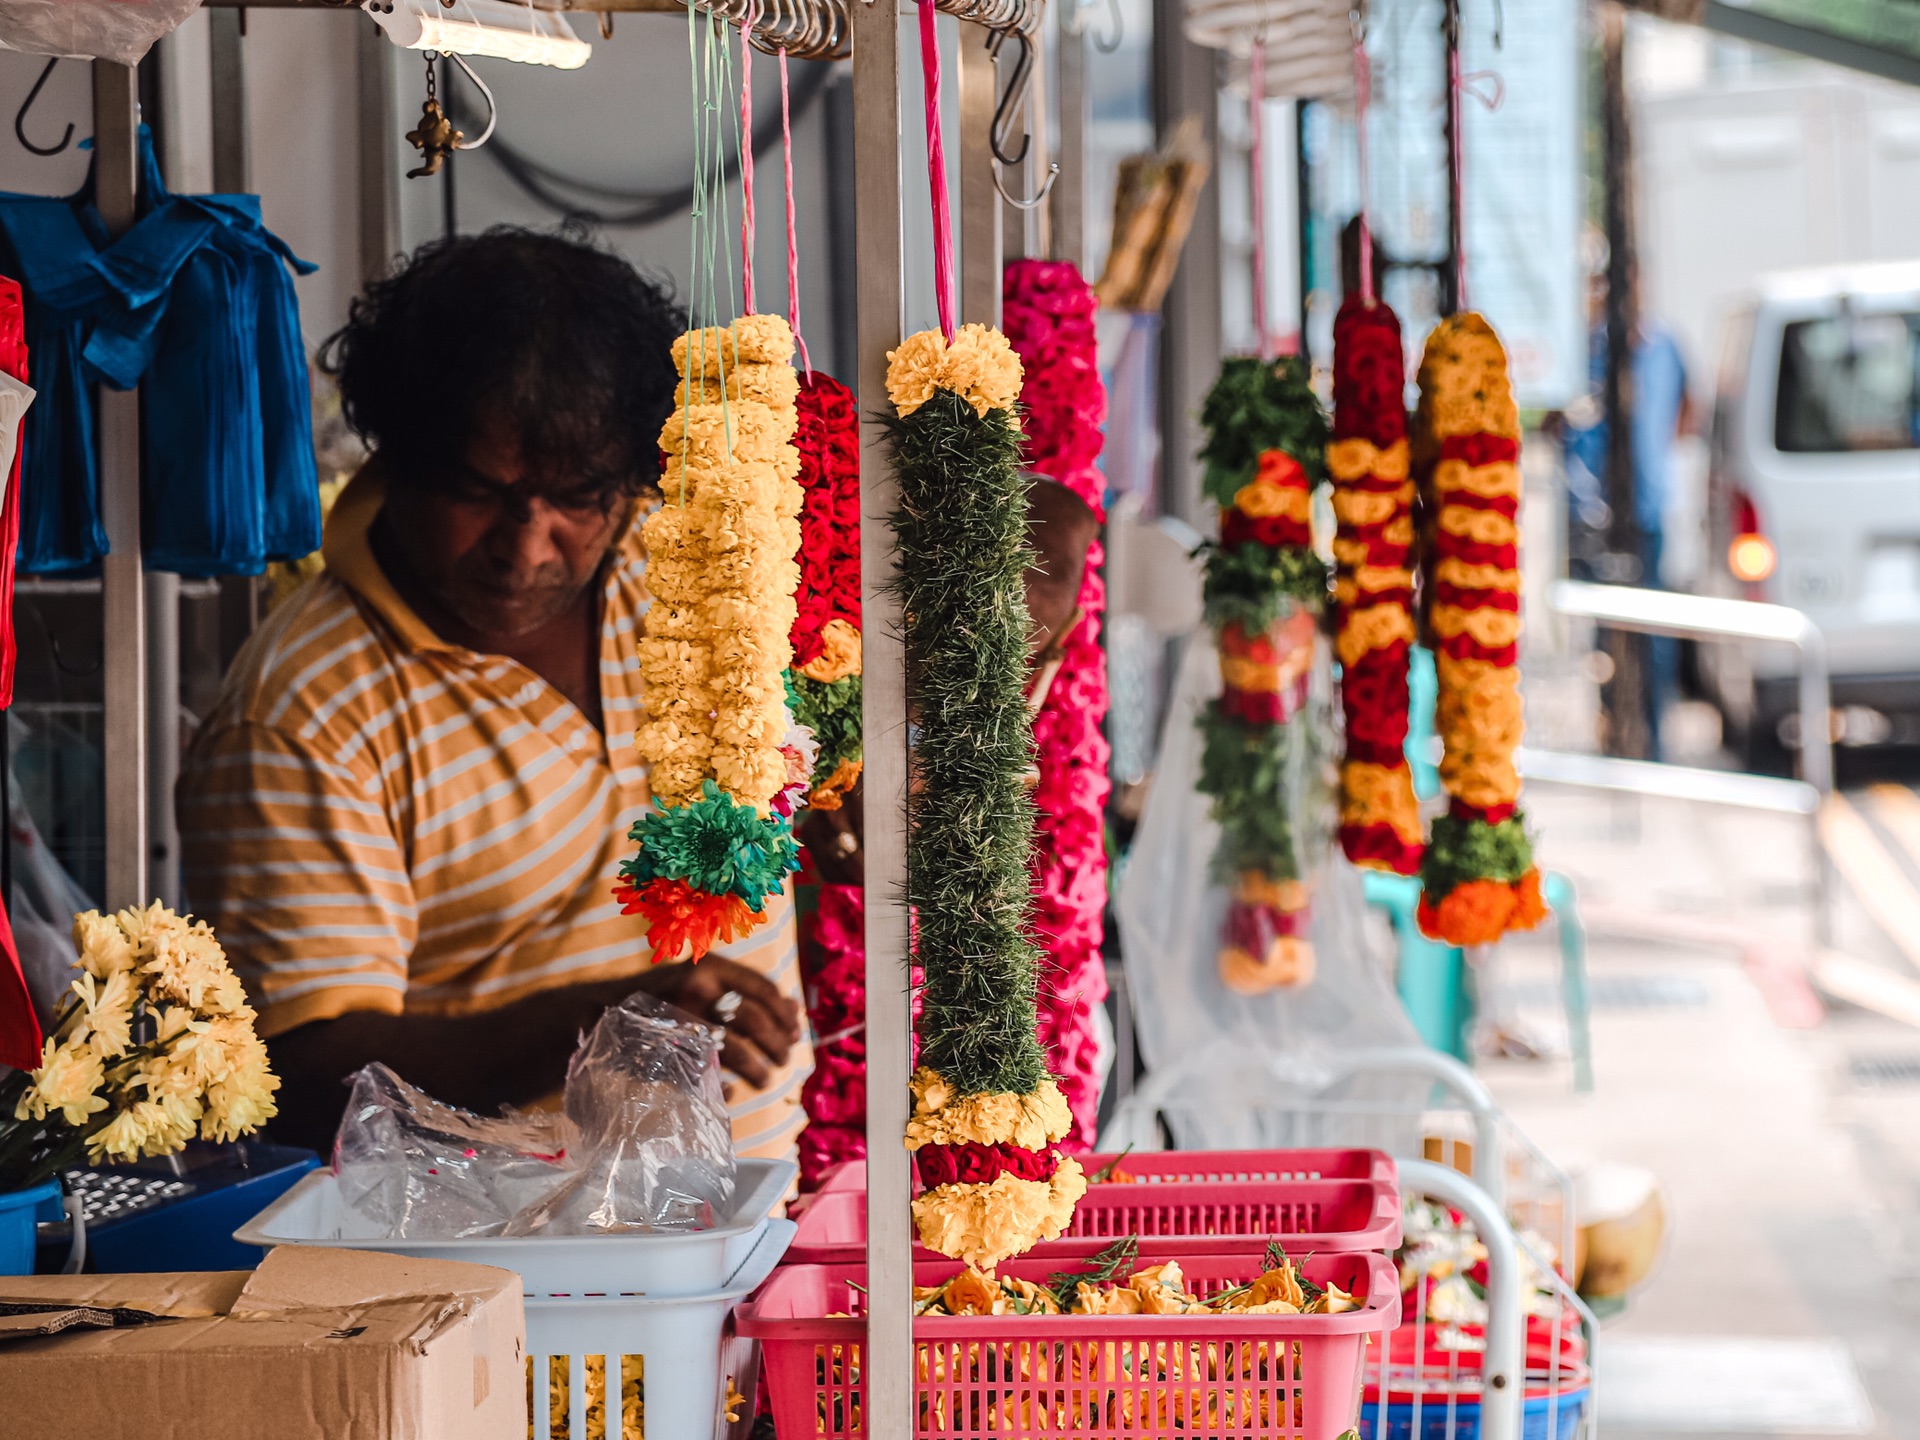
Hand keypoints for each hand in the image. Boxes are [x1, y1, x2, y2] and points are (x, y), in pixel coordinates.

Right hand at [634, 956, 801, 1087]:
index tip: (795, 1033)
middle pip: (751, 1018)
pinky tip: (732, 1091)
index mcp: (711, 966)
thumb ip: (746, 990)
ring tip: (766, 1080)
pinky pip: (704, 1073)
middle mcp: (696, 988)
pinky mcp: (665, 1049)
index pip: (761, 988)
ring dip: (756, 1068)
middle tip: (784, 1060)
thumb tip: (795, 1008)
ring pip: (732, 1048)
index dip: (783, 1013)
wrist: (603, 1008)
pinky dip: (723, 1086)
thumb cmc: (666, 994)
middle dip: (775, 1043)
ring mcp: (679, 1019)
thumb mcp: (705, 979)